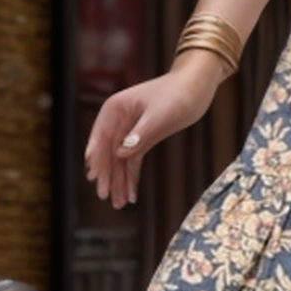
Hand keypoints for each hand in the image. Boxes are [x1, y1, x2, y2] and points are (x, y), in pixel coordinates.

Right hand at [83, 56, 222, 208]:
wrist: (197, 87)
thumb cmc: (179, 94)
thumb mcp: (161, 115)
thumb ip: (141, 134)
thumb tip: (121, 152)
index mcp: (116, 109)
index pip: (101, 136)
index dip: (97, 158)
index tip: (94, 177)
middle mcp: (118, 120)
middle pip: (108, 152)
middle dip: (107, 175)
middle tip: (106, 197)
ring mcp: (129, 130)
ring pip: (119, 160)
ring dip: (119, 181)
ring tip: (118, 204)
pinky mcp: (142, 138)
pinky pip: (132, 161)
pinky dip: (131, 177)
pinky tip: (131, 195)